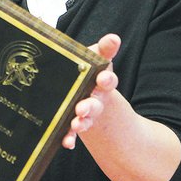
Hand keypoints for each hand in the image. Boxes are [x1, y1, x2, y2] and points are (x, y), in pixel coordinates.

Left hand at [62, 33, 121, 149]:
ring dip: (81, 122)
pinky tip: (67, 142)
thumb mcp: (97, 60)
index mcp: (101, 81)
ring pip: (84, 119)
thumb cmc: (89, 73)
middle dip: (90, 105)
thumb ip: (104, 50)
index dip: (106, 79)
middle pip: (95, 103)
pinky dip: (70, 137)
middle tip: (83, 107)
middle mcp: (96, 98)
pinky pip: (72, 132)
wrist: (88, 95)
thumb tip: (113, 38)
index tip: (103, 78)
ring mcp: (86, 113)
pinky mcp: (75, 123)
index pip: (107, 80)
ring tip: (76, 123)